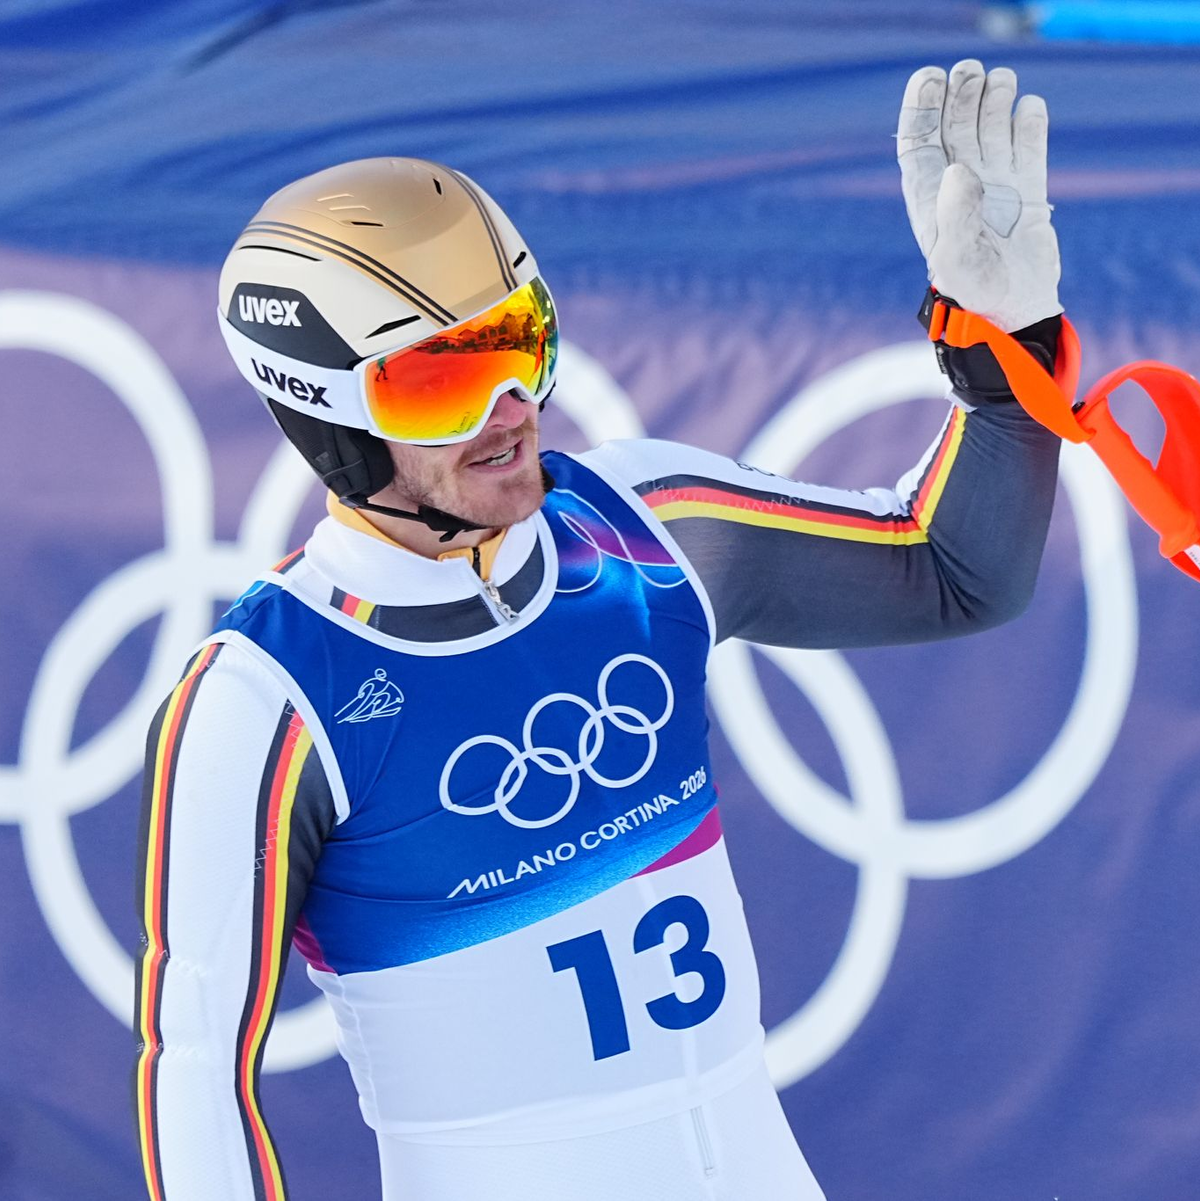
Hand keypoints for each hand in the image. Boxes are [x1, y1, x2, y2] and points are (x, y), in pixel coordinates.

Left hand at [897, 59, 1061, 332]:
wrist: (1013, 314)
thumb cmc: (973, 293)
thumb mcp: (957, 259)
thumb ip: (956, 215)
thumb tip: (959, 168)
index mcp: (929, 201)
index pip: (919, 144)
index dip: (921, 108)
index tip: (930, 77)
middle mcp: (959, 189)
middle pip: (955, 128)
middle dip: (961, 96)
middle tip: (971, 72)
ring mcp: (994, 188)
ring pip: (990, 131)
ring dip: (993, 102)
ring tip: (1000, 80)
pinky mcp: (1027, 194)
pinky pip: (1028, 150)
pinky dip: (1029, 125)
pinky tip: (1029, 107)